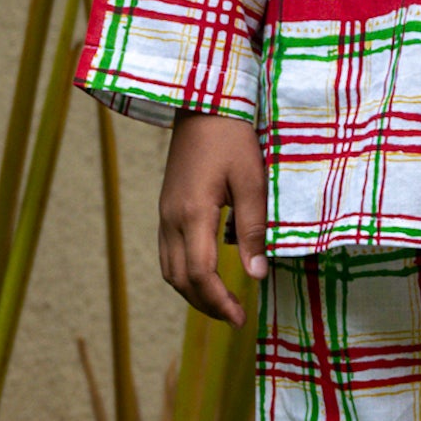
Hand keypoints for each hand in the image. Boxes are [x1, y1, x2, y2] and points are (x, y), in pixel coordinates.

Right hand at [158, 112, 266, 327]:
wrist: (202, 101)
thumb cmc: (232, 136)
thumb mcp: (252, 181)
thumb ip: (254, 229)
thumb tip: (257, 274)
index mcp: (193, 213)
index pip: (200, 274)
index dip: (219, 303)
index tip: (241, 318)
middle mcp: (171, 218)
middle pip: (180, 280)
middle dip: (207, 305)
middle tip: (235, 318)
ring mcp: (164, 213)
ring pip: (169, 270)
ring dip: (193, 293)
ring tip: (222, 304)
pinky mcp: (166, 207)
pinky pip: (168, 253)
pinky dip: (185, 274)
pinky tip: (207, 276)